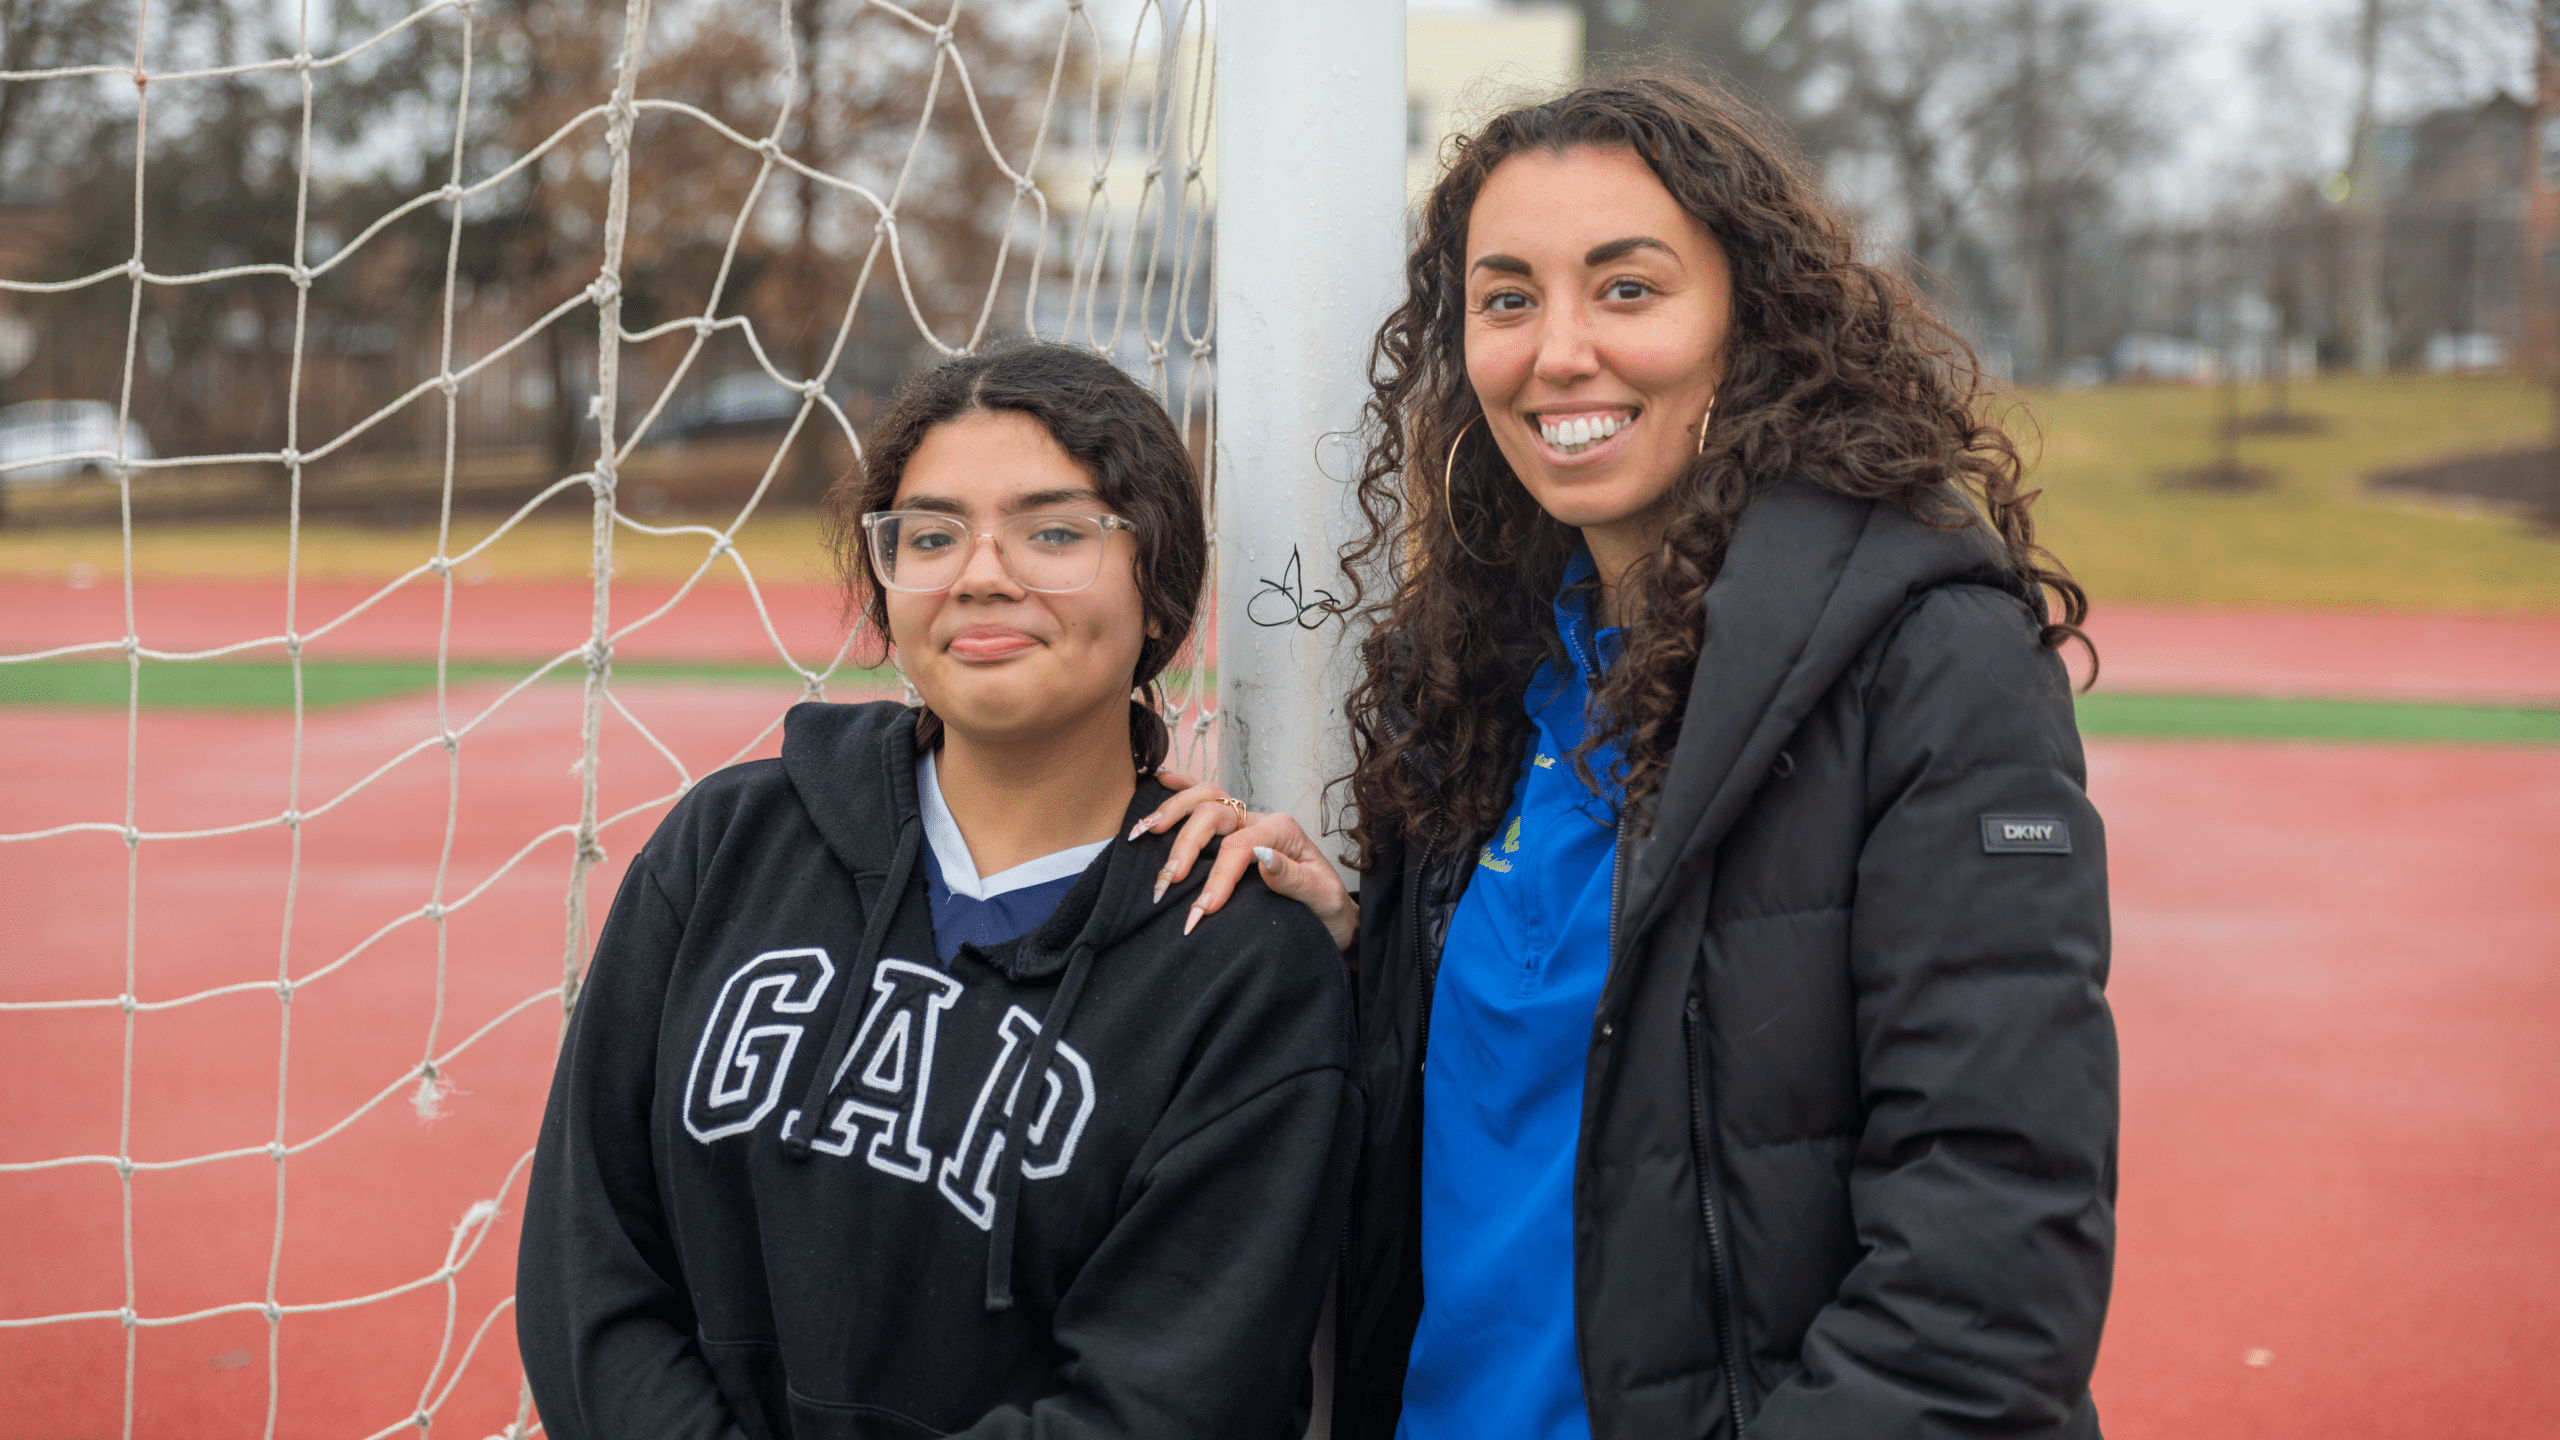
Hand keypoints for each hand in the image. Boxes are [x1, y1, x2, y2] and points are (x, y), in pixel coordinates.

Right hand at [1132, 774, 1357, 951]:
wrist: (1333, 915)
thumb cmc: (1327, 909)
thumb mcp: (1322, 898)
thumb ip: (1294, 878)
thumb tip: (1263, 858)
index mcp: (1283, 831)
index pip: (1240, 846)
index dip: (1218, 876)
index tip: (1202, 910)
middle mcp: (1263, 820)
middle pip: (1215, 814)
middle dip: (1186, 845)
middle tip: (1167, 881)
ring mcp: (1247, 822)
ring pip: (1206, 799)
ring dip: (1173, 812)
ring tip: (1144, 832)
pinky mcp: (1236, 830)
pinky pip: (1207, 799)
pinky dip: (1182, 788)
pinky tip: (1159, 780)